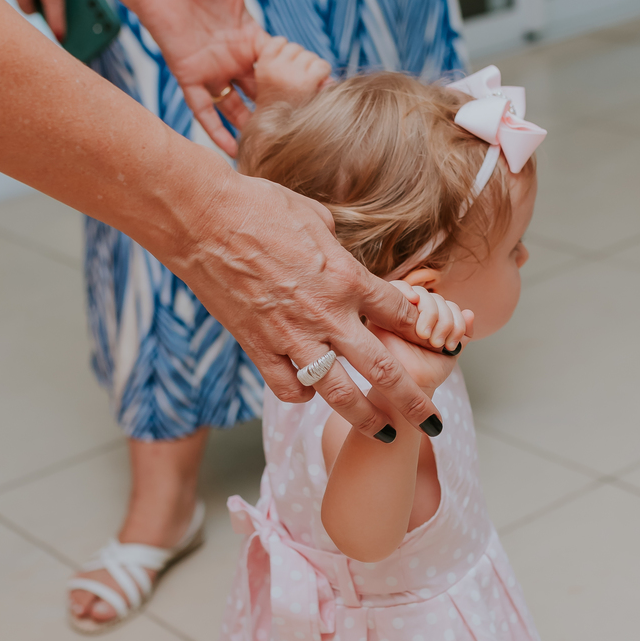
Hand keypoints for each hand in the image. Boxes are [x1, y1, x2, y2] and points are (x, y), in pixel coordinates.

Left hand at [112, 0, 332, 154]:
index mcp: (250, 36)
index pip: (282, 66)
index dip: (300, 79)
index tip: (325, 97)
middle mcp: (233, 57)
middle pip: (262, 93)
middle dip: (282, 110)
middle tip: (306, 132)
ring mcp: (212, 69)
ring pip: (236, 108)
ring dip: (253, 127)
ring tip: (275, 150)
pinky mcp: (189, 74)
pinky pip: (203, 110)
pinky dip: (217, 131)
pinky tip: (233, 151)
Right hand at [160, 165, 443, 436]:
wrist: (204, 221)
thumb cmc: (260, 207)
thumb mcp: (317, 219)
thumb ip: (338, 249)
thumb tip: (345, 257)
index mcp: (348, 279)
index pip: (401, 315)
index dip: (423, 332)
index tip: (436, 346)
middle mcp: (328, 315)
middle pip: (383, 370)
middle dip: (412, 401)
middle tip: (432, 421)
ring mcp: (292, 337)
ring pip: (339, 394)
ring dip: (365, 419)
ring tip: (382, 433)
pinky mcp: (258, 348)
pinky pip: (288, 388)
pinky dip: (302, 395)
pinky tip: (309, 392)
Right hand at [365, 287, 470, 400]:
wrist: (408, 392)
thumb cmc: (427, 373)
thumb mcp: (451, 350)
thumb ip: (462, 332)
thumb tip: (470, 313)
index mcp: (431, 320)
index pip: (447, 306)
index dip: (455, 320)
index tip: (452, 343)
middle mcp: (415, 314)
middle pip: (435, 298)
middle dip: (445, 319)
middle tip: (439, 343)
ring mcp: (397, 312)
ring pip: (419, 294)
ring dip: (431, 312)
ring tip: (428, 338)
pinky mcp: (379, 314)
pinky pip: (395, 289)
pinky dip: (407, 292)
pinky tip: (415, 307)